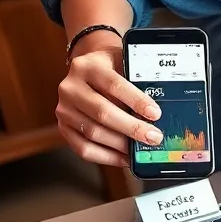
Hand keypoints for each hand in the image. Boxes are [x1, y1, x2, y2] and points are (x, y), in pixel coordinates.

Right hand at [55, 31, 162, 166]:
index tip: (155, 114)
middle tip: (153, 137)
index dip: (136, 100)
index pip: (113, 84)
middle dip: (132, 128)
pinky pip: (83, 148)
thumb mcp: (123, 63)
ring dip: (121, 145)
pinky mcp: (63, 127)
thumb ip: (138, 80)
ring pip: (93, 132)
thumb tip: (157, 111)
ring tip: (141, 149)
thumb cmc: (111, 68)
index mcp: (87, 67)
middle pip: (102, 112)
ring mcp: (64, 108)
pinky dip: (107, 157)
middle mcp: (70, 87)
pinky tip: (125, 158)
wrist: (87, 69)